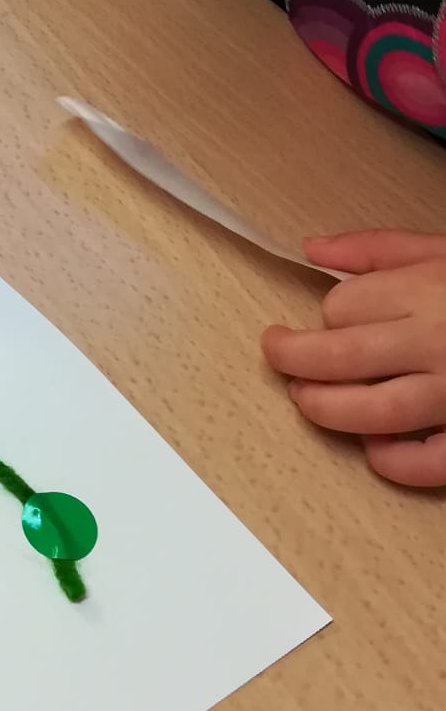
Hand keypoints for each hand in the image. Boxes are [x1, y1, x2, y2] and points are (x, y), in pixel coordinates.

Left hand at [262, 231, 445, 486]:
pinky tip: (376, 446)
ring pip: (370, 413)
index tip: (331, 316)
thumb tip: (312, 248)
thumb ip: (379, 248)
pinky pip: (426, 462)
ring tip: (309, 399)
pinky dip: (391, 461)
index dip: (326, 315)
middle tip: (281, 356)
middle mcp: (439, 343)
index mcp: (429, 291)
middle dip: (292, 360)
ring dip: (324, 409)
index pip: (340, 308)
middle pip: (336, 357)